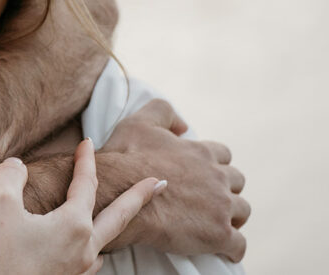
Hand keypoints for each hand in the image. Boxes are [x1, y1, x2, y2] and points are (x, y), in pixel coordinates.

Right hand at [0, 139, 160, 274]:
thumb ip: (11, 176)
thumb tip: (17, 165)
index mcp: (73, 225)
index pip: (85, 184)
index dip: (85, 161)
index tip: (86, 143)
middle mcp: (85, 249)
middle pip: (120, 218)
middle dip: (140, 197)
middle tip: (160, 183)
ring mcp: (79, 271)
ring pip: (105, 244)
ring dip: (114, 227)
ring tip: (120, 219)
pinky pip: (91, 264)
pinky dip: (95, 251)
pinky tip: (90, 253)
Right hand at [101, 99, 249, 260]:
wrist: (119, 194)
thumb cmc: (126, 159)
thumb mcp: (139, 121)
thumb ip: (164, 112)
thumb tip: (184, 125)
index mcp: (201, 152)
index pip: (223, 154)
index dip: (214, 163)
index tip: (203, 172)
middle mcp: (216, 176)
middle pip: (237, 181)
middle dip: (227, 188)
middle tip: (208, 198)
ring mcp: (220, 206)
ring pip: (242, 211)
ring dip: (232, 216)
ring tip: (215, 222)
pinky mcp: (218, 234)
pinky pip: (239, 245)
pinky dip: (233, 248)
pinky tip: (223, 250)